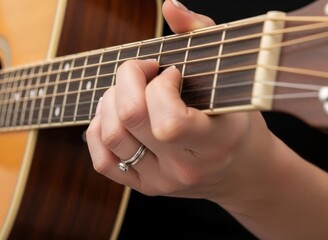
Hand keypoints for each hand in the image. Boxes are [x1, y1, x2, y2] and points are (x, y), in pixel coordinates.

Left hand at [86, 0, 272, 200]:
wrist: (239, 170)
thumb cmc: (236, 122)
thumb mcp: (230, 79)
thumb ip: (201, 35)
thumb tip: (169, 6)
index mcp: (213, 143)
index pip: (168, 122)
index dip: (160, 86)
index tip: (172, 74)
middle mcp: (183, 168)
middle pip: (130, 118)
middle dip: (128, 79)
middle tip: (144, 72)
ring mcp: (160, 181)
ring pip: (110, 134)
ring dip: (110, 100)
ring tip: (129, 91)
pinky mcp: (142, 186)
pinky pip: (101, 159)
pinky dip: (99, 128)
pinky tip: (117, 115)